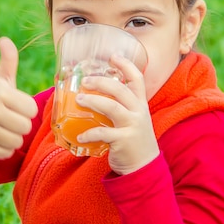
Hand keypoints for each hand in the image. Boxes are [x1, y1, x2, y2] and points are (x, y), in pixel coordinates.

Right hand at [0, 37, 38, 158]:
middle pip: (25, 127)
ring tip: (5, 128)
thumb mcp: (2, 79)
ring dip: (14, 137)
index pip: (31, 109)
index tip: (17, 105)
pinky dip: (5, 148)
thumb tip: (5, 40)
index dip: (27, 108)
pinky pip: (6, 153)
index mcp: (1, 93)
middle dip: (22, 124)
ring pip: (17, 141)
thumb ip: (9, 61)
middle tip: (11, 118)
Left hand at [76, 55, 159, 174]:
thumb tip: (93, 94)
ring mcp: (132, 125)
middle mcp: (138, 112)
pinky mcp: (124, 141)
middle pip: (120, 90)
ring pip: (111, 107)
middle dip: (100, 82)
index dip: (126, 65)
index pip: (137, 78)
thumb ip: (120, 106)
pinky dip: (89, 134)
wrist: (144, 166)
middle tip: (84, 81)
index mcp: (140, 104)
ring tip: (79, 100)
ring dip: (93, 101)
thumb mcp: (133, 118)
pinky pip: (103, 133)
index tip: (113, 56)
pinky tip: (80, 136)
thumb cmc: (133, 139)